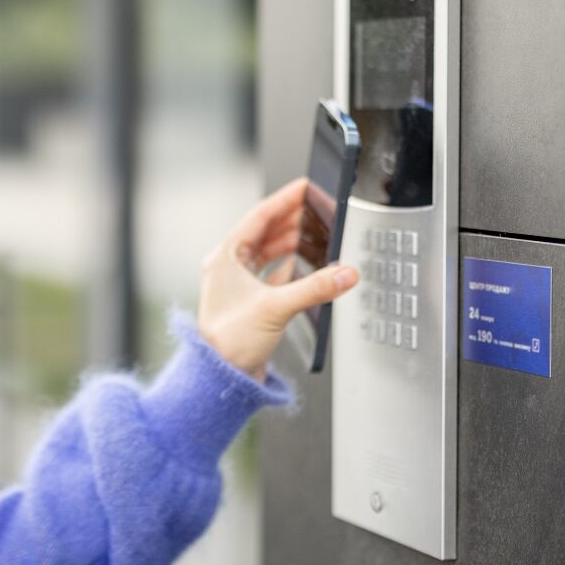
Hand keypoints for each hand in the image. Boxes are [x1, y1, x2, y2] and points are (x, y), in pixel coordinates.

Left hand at [197, 177, 359, 381]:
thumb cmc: (228, 341)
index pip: (258, 217)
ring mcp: (236, 285)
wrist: (220, 376)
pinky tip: (300, 265)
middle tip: (312, 208)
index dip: (283, 200)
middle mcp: (228, 268)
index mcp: (225, 257)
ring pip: (266, 253)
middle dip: (289, 220)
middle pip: (262, 232)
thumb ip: (315, 287)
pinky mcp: (247, 302)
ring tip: (310, 232)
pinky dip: (286, 267)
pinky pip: (269, 275)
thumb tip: (344, 273)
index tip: (303, 187)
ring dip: (288, 243)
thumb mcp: (276, 307)